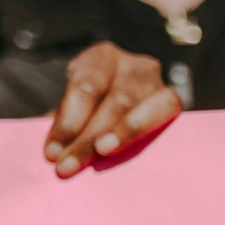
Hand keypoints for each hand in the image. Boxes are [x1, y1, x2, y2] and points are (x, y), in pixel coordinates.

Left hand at [43, 41, 183, 177]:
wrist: (127, 97)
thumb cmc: (95, 102)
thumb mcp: (77, 104)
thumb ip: (67, 122)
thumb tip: (56, 150)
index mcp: (100, 58)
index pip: (83, 89)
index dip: (67, 123)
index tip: (51, 153)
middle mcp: (133, 65)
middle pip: (112, 101)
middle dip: (88, 138)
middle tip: (68, 166)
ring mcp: (157, 81)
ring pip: (137, 108)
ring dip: (118, 136)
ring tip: (101, 154)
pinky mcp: (173, 100)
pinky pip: (164, 115)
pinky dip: (141, 133)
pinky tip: (127, 151)